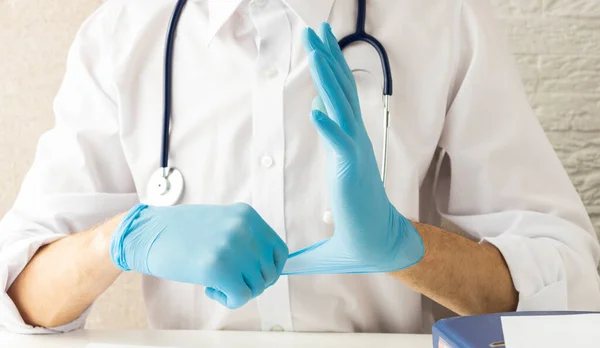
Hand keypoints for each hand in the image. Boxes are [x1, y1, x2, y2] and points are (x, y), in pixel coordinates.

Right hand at [110, 203, 287, 308]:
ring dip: (237, 290)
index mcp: (247, 216)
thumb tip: (268, 267)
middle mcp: (244, 229)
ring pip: (256, 287)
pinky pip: (240, 297)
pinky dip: (228, 300)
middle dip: (252, 282)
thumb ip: (246, 238)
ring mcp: (232, 248)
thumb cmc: (182, 231)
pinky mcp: (218, 269)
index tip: (256, 275)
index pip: (280, 250)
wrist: (148, 233)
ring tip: (215, 280)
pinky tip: (210, 288)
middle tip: (229, 279)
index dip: (271, 268)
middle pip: (269, 272)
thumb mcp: (222, 222)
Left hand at [282, 23, 423, 274]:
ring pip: (341, 107)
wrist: (377, 248)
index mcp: (346, 146)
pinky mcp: (353, 172)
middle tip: (318, 29)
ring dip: (329, 76)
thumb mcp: (330, 204)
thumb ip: (306, 211)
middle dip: (328, 59)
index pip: (336, 101)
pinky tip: (316, 109)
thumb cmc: (356, 230)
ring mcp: (355, 154)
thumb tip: (285, 239)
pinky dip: (329, 126)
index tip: (320, 47)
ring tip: (317, 46)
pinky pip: (340, 144)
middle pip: (340, 92)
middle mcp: (353, 142)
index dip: (329, 73)